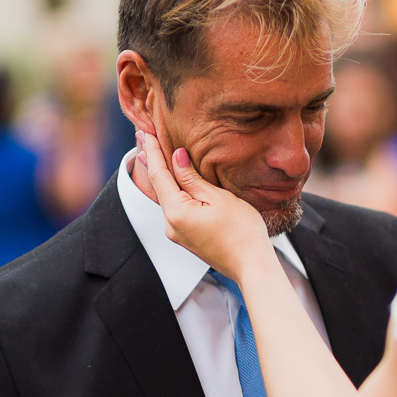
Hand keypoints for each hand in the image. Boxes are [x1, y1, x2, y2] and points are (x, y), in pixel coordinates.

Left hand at [137, 130, 272, 280]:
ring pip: (166, 198)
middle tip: (145, 137)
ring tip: (155, 154)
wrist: (251, 265)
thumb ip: (193, 178)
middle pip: (159, 186)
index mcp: (176, 212)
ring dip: (162, 176)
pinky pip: (174, 208)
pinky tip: (173, 181)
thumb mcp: (219, 198)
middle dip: (153, 161)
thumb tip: (176, 157)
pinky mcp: (186, 238)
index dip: (153, 151)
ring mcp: (177, 233)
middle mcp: (170, 225)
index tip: (146, 131)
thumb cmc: (242, 231)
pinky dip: (172, 191)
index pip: (159, 175)